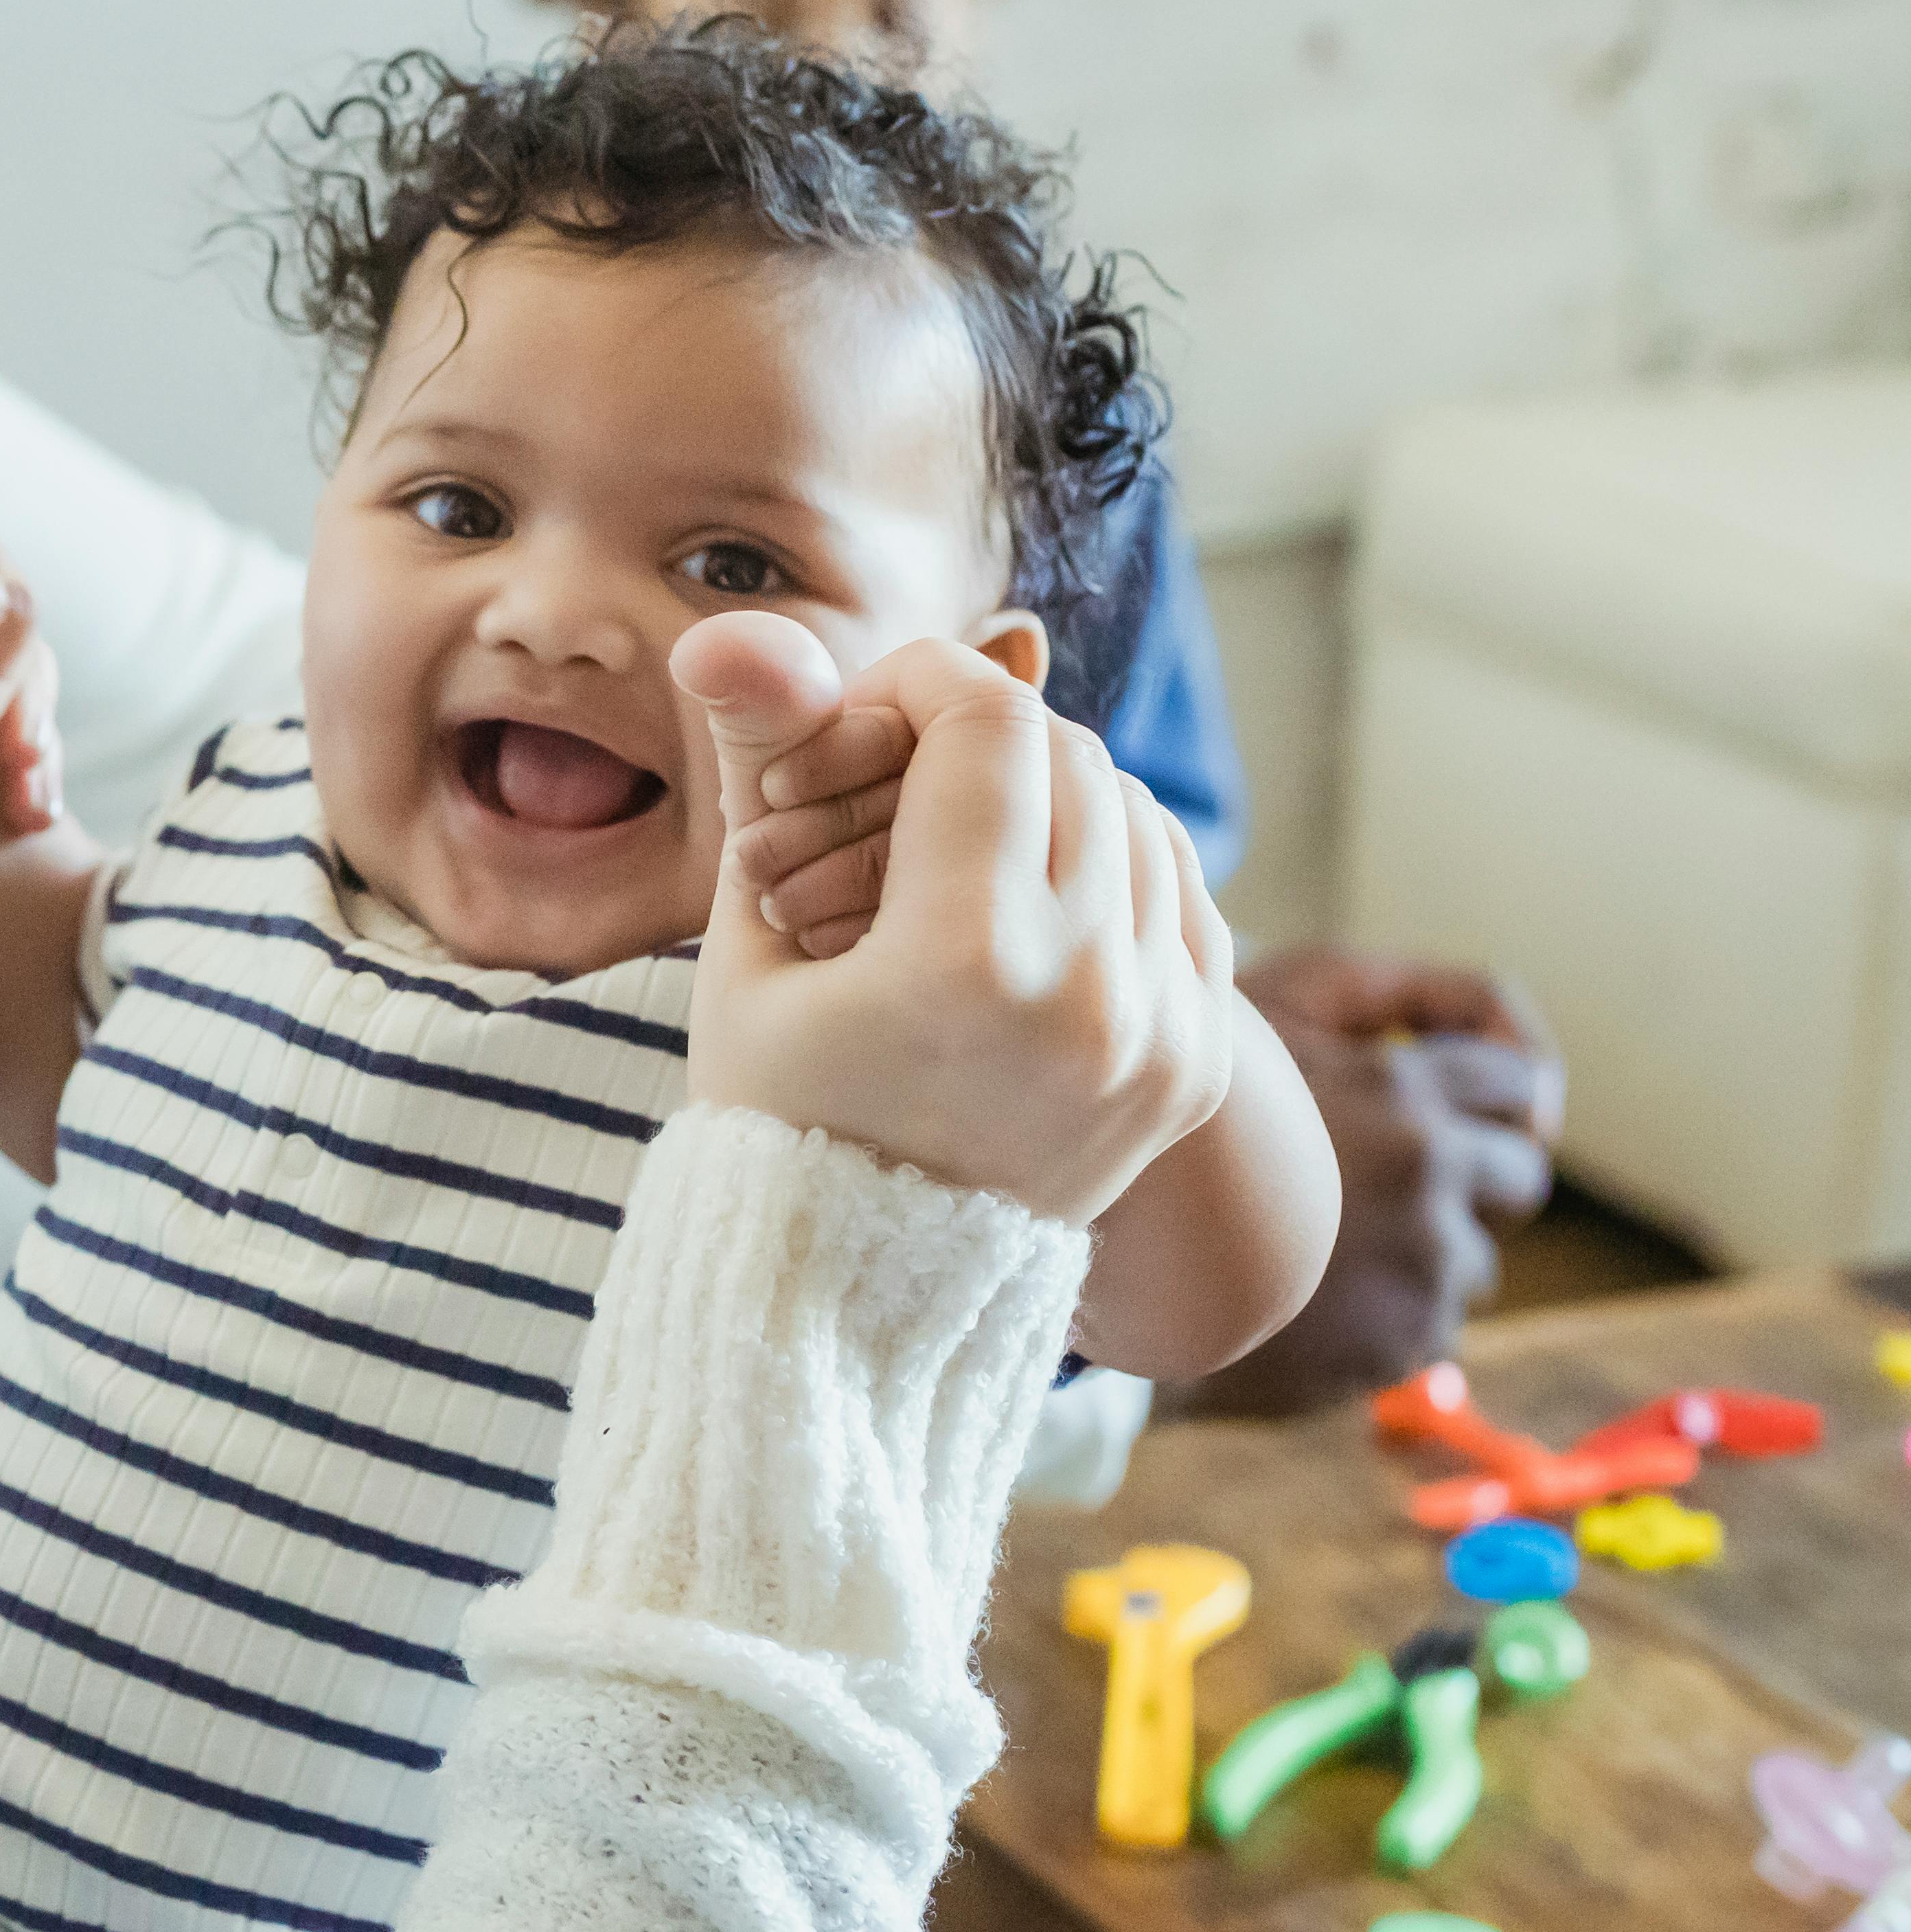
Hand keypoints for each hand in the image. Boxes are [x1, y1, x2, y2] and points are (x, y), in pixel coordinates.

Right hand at [675, 617, 1236, 1226]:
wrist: (863, 1305)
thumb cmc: (774, 1119)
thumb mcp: (745, 947)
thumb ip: (763, 770)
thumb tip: (734, 626)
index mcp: (966, 963)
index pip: (991, 725)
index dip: (922, 683)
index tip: (867, 711)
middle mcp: (1090, 994)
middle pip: (1070, 755)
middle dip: (979, 739)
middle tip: (896, 781)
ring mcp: (1162, 1034)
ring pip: (1136, 814)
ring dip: (1049, 797)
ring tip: (955, 850)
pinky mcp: (1197, 1063)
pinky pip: (1181, 896)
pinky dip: (1113, 866)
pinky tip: (1031, 901)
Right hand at [1164, 949, 1560, 1417]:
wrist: (1096, 1237)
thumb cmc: (1183, 1105)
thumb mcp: (1270, 1003)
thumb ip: (1388, 990)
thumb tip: (1508, 1046)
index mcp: (1403, 1089)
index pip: (1522, 1083)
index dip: (1508, 1094)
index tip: (1486, 1111)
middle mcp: (1428, 1175)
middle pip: (1519, 1178)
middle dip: (1472, 1176)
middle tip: (1392, 1177)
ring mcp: (1421, 1267)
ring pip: (1473, 1259)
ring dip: (1421, 1248)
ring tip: (1325, 1241)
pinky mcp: (1400, 1343)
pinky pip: (1430, 1325)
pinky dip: (1382, 1311)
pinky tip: (1308, 1294)